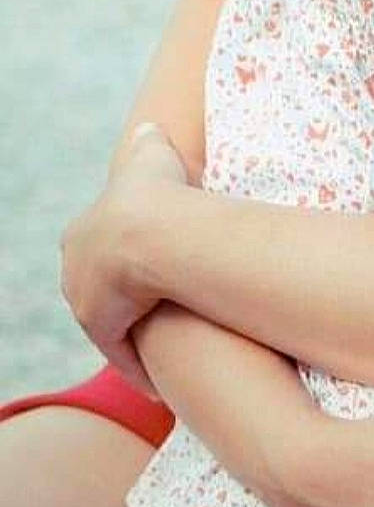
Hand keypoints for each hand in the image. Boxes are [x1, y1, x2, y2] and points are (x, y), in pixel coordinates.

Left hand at [60, 121, 187, 393]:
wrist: (152, 228)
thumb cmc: (157, 189)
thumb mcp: (152, 153)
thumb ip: (149, 142)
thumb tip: (149, 127)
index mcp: (83, 230)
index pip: (101, 248)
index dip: (125, 255)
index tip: (148, 264)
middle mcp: (74, 267)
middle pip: (99, 287)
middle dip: (123, 297)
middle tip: (157, 304)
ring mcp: (84, 298)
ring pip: (111, 320)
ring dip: (134, 331)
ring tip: (165, 340)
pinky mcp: (99, 327)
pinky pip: (122, 352)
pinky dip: (140, 366)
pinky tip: (160, 379)